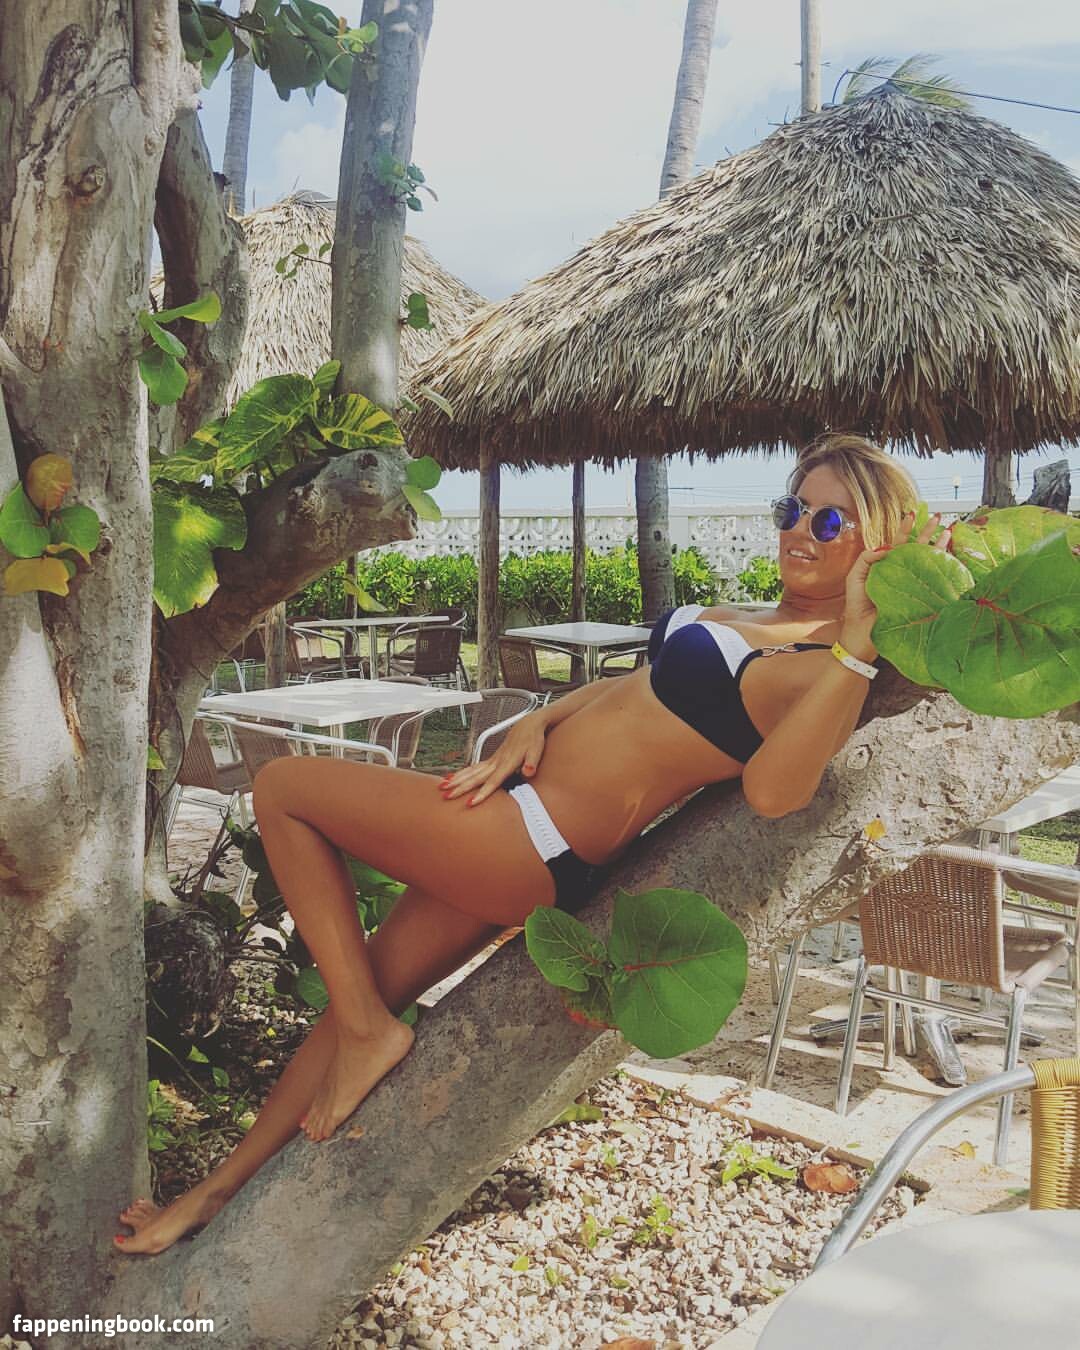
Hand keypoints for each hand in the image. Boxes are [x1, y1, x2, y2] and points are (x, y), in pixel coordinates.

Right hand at [439, 708, 549, 807]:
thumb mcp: (537, 750)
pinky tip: (452, 777)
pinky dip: (461, 773)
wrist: (529, 725)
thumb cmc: (533, 739)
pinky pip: (473, 767)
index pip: (493, 781)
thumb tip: (529, 771)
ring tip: (442, 787)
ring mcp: (492, 760)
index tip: (471, 802)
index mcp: (507, 762)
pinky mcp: (491, 759)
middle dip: (460, 787)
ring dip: (456, 779)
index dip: (482, 792)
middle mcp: (497, 761)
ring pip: (471, 771)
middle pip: (475, 777)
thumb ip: (532, 762)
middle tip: (446, 796)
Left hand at [842, 510, 952, 658]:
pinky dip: (944, 568)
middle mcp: (902, 573)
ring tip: (949, 530)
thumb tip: (887, 547)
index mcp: (886, 566)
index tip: (912, 513)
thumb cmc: (857, 606)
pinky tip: (951, 557)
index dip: (905, 528)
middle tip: (938, 516)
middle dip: (928, 531)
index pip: (898, 543)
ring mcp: (912, 584)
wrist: (863, 633)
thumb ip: (866, 559)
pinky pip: (934, 580)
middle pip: (917, 547)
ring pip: (928, 560)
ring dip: (939, 545)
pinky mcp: (920, 597)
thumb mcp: (855, 577)